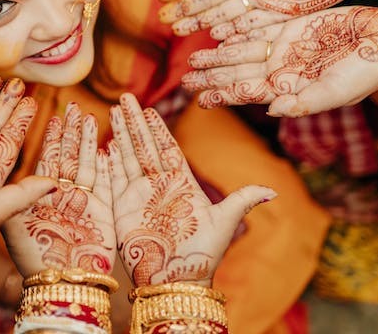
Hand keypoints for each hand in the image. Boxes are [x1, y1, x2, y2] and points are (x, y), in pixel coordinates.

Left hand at [2, 102, 114, 276]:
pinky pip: (107, 181)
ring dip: (89, 140)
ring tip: (90, 116)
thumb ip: (19, 197)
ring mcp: (84, 201)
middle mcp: (63, 194)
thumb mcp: (15, 224)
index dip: (52, 136)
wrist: (63, 282)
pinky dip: (109, 163)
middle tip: (75, 105)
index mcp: (40, 195)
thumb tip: (31, 173)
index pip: (48, 157)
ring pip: (87, 163)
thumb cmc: (34, 258)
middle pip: (69, 154)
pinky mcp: (103, 210)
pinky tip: (110, 144)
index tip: (53, 114)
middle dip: (72, 130)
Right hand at [109, 93, 273, 285]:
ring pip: (127, 156)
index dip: (158, 128)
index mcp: (181, 184)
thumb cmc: (203, 255)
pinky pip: (114, 178)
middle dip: (134, 121)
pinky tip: (104, 142)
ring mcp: (138, 195)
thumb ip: (242, 200)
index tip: (150, 109)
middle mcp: (158, 186)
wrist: (177, 281)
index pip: (167, 148)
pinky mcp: (123, 207)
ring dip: (120, 133)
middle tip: (125, 97)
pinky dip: (109, 160)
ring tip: (112, 110)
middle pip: (144, 145)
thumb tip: (273, 190)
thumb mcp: (224, 223)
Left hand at [182, 6, 377, 116]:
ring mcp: (286, 46)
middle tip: (186, 79)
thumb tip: (272, 110)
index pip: (249, 92)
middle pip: (239, 72)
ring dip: (219, 54)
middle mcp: (283, 69)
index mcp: (290, 88)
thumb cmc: (368, 73)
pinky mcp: (293, 24)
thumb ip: (304, 101)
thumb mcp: (337, 91)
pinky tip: (219, 32)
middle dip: (213, 76)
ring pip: (244, 49)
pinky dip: (239, 29)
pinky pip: (259, 27)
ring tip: (195, 57)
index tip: (200, 100)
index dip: (224, 95)